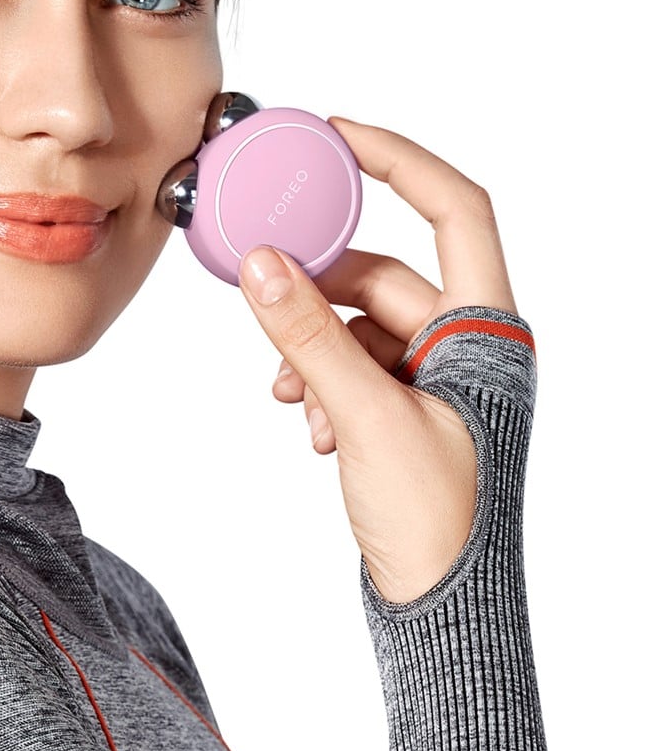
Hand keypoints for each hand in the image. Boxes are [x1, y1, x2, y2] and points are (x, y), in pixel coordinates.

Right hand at [236, 116, 517, 604]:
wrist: (445, 614)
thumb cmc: (442, 526)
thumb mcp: (366, 417)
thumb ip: (309, 336)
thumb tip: (263, 263)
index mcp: (487, 332)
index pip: (456, 210)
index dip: (399, 161)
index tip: (338, 136)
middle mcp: (467, 345)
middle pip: (383, 272)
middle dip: (318, 289)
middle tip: (263, 287)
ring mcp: (436, 378)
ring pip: (357, 320)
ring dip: (312, 347)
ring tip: (292, 394)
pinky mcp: (406, 407)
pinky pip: (350, 361)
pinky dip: (318, 378)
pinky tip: (305, 420)